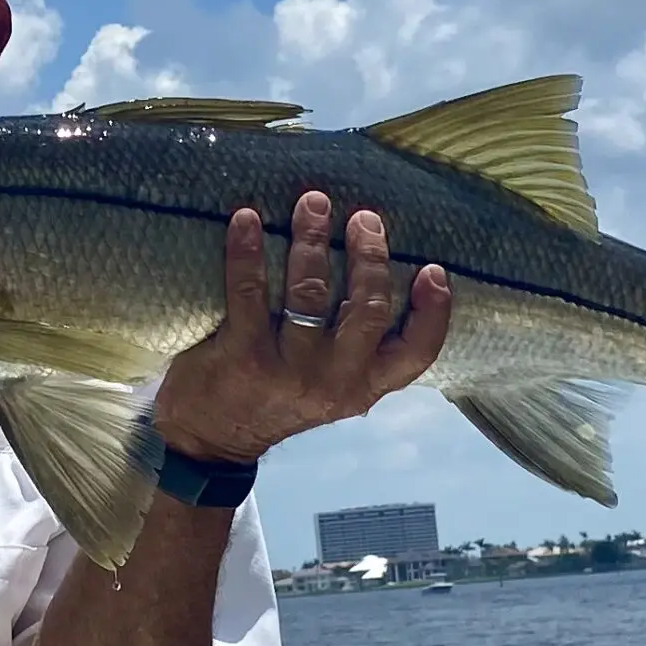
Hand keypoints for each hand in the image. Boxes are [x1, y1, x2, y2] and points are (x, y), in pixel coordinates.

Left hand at [152, 190, 451, 464]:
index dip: (433, 312)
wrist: (212, 442)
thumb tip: (376, 272)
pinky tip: (247, 218)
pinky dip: (248, 250)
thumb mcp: (331, 388)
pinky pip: (249, 292)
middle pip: (368, 309)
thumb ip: (356, 348)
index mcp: (362, 387)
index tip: (433, 269)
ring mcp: (288, 370)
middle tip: (364, 218)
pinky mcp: (243, 356)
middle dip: (369, 256)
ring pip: (311, 293)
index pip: (416, 354)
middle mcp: (333, 380)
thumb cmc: (276, 397)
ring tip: (313, 203)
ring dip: (313, 240)